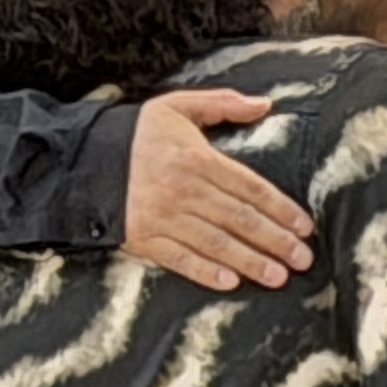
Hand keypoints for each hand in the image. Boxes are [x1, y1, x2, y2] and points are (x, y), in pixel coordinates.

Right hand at [121, 88, 300, 288]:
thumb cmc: (137, 134)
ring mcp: (163, 218)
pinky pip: (179, 259)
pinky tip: (231, 282)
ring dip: (250, 261)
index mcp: (196, 159)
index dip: (280, 208)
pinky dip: (205, 272)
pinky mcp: (144, 239)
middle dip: (274, 241)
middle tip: (303, 259)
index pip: (249, 187)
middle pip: (238, 219)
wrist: (81, 160)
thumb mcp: (177, 107)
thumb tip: (264, 105)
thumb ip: (222, 104)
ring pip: (215, 243)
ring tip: (278, 276)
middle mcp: (183, 190)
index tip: (304, 226)